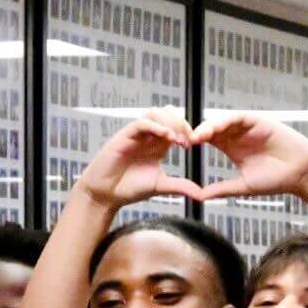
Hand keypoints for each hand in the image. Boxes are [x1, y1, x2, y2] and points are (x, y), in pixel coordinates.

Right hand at [74, 108, 200, 209]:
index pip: (177, 126)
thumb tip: (201, 194)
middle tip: (187, 139)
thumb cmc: (129, 188)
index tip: (194, 144)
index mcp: (159, 144)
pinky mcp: (125, 136)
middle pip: (168, 114)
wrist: (106, 194)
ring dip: (169, 122)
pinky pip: (142, 122)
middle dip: (181, 123)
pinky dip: (155, 126)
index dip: (188, 130)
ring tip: (177, 139)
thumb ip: (180, 186)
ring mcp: (137, 135)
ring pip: (156, 113)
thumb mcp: (161, 186)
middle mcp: (149, 136)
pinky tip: (166, 136)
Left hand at [191, 112, 307, 201]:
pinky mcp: (258, 121)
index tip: (181, 148)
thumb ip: (221, 189)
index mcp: (232, 148)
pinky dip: (225, 121)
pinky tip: (215, 128)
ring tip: (197, 136)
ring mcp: (248, 127)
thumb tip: (198, 197)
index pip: (208, 139)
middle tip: (182, 139)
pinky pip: (238, 117)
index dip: (194, 141)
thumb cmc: (276, 180)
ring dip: (209, 126)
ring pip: (222, 121)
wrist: (300, 173)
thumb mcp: (243, 186)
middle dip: (197, 130)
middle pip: (212, 127)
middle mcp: (238, 135)